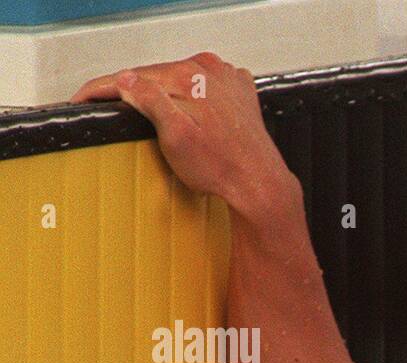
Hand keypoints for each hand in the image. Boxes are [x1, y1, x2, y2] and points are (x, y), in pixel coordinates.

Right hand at [72, 52, 295, 218]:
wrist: (259, 185)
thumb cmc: (222, 168)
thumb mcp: (174, 137)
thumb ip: (149, 101)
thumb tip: (126, 80)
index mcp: (190, 76)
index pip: (135, 76)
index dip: (105, 89)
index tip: (85, 98)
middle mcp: (211, 71)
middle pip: (158, 77)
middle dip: (136, 93)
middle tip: (113, 109)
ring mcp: (227, 81)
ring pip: (181, 81)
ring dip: (165, 95)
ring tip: (153, 118)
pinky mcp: (239, 95)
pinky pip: (206, 89)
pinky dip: (193, 98)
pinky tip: (189, 114)